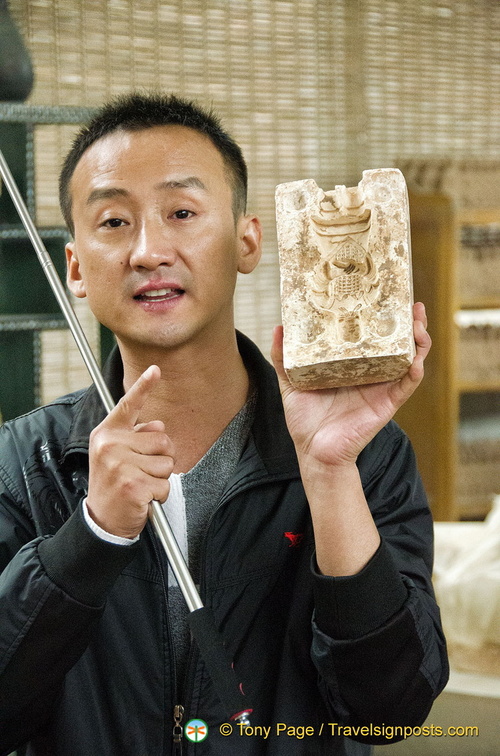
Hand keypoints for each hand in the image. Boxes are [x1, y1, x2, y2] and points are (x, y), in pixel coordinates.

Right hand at [86, 366, 174, 537]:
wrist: (101, 520)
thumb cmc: (113, 485)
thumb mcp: (116, 456)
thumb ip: (135, 437)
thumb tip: (158, 424)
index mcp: (107, 434)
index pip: (128, 405)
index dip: (144, 386)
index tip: (156, 369)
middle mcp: (110, 445)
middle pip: (163, 439)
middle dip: (160, 459)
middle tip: (140, 473)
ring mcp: (120, 465)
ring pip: (167, 463)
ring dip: (161, 479)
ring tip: (141, 486)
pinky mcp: (133, 484)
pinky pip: (165, 485)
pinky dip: (160, 496)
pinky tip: (143, 499)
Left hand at [271, 302, 430, 468]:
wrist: (314, 452)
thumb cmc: (305, 420)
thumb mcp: (292, 383)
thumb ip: (284, 358)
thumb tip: (278, 327)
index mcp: (351, 365)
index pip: (371, 335)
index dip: (381, 316)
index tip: (384, 294)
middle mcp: (370, 372)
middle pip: (395, 342)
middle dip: (407, 322)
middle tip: (410, 302)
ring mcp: (381, 387)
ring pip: (408, 358)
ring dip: (417, 340)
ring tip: (418, 322)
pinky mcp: (387, 403)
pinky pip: (406, 384)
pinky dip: (413, 370)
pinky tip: (415, 358)